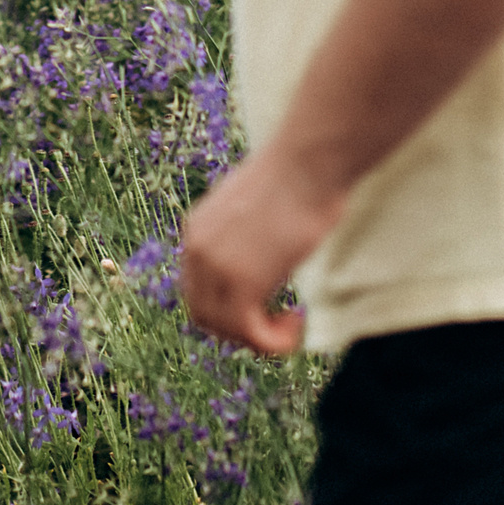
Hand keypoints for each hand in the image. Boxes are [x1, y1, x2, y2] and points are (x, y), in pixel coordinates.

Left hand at [177, 149, 346, 354]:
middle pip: (203, 313)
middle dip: (239, 328)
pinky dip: (273, 342)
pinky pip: (249, 334)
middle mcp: (197, 248)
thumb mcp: (257, 205)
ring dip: (258, 337)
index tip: (266, 303)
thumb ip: (246, 232)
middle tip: (277, 321)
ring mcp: (215, 266)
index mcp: (197, 230)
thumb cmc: (296, 177)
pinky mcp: (243, 281)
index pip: (197, 288)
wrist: (307, 163)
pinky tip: (296, 322)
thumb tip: (262, 249)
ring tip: (290, 321)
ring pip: (224, 328)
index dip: (228, 307)